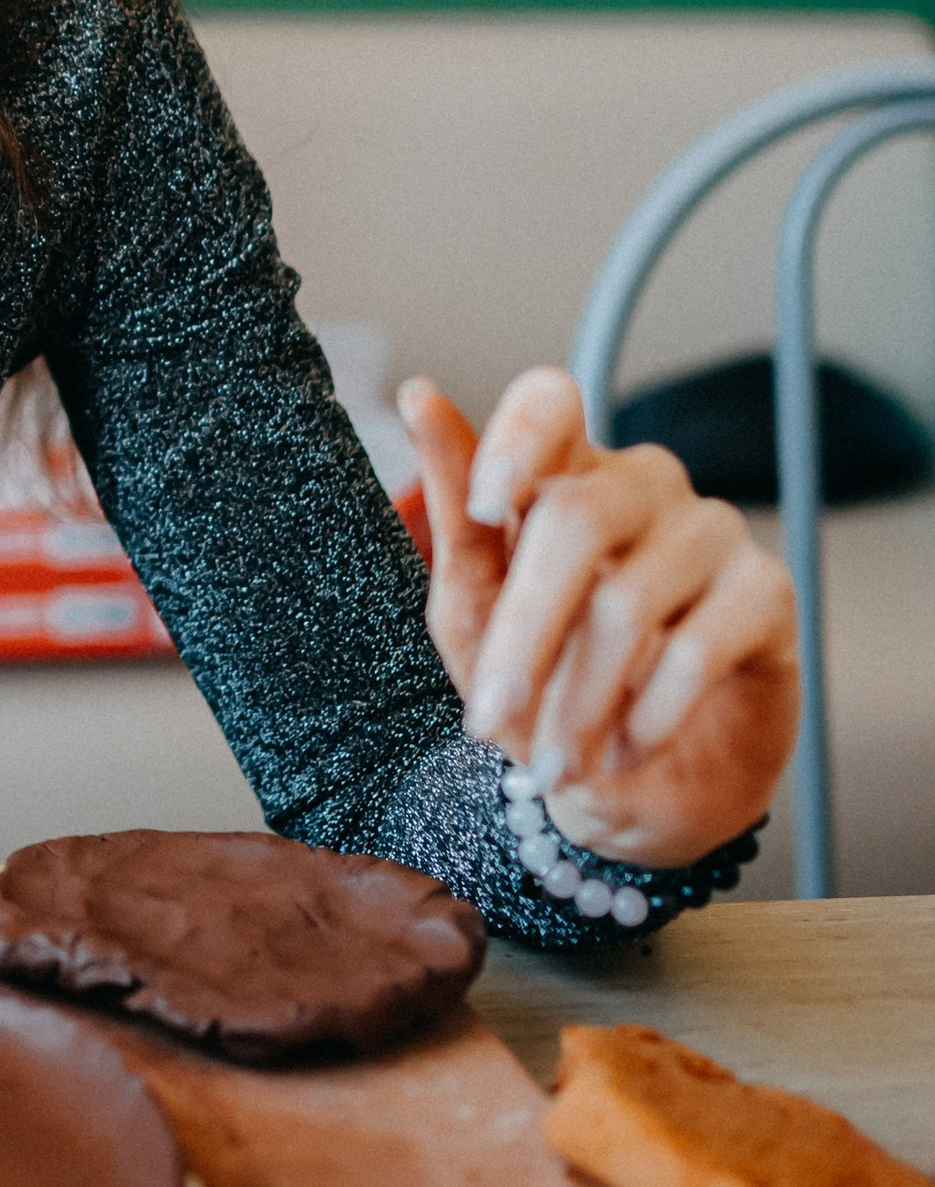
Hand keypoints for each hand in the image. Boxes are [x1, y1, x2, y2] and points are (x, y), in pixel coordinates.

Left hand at [398, 366, 795, 871]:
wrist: (636, 793)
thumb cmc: (547, 688)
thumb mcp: (475, 615)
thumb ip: (453, 516)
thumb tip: (419, 393)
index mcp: (564, 477)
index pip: (551, 402)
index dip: (519, 438)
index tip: (486, 508)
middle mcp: (642, 487)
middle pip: (577, 519)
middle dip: (522, 636)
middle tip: (490, 719)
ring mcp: (711, 532)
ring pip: (629, 601)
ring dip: (580, 702)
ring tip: (558, 762)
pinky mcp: (768, 592)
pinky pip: (701, 646)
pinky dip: (650, 713)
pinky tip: (629, 748)